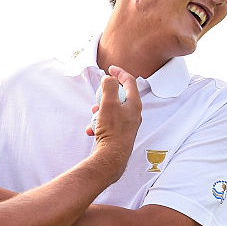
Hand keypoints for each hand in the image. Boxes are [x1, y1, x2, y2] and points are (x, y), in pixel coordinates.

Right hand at [88, 65, 141, 179]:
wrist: (111, 157)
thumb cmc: (112, 130)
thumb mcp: (108, 103)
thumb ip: (109, 86)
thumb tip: (109, 78)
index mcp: (135, 104)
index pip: (130, 82)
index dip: (120, 72)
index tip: (110, 68)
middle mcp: (134, 114)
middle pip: (121, 97)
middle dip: (106, 95)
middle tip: (98, 98)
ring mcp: (128, 125)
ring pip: (113, 111)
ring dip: (101, 111)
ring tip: (93, 116)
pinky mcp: (121, 135)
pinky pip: (109, 124)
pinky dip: (99, 124)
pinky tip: (91, 130)